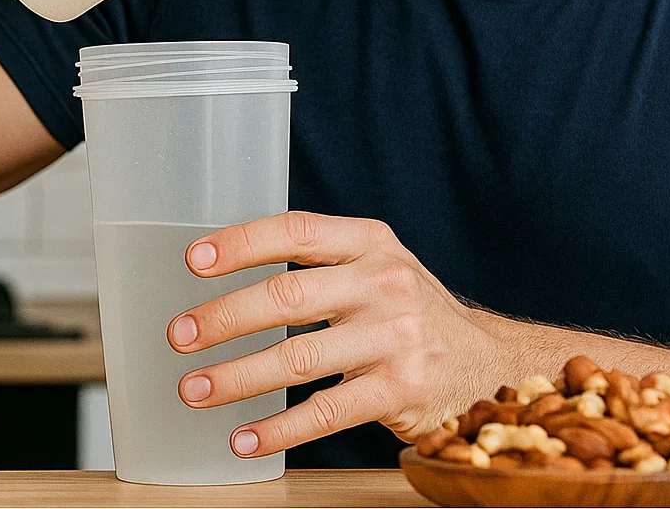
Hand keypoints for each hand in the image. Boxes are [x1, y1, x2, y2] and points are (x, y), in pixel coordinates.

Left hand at [166, 211, 494, 457]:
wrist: (490, 364)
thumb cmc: (410, 312)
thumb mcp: (378, 266)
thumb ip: (321, 263)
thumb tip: (227, 274)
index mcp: (370, 243)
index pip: (296, 232)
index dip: (241, 243)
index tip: (194, 261)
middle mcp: (384, 284)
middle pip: (287, 297)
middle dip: (223, 317)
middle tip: (179, 335)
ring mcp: (394, 338)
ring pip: (297, 358)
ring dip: (236, 377)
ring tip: (194, 389)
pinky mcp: (400, 391)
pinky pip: (325, 412)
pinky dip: (278, 430)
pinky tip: (244, 438)